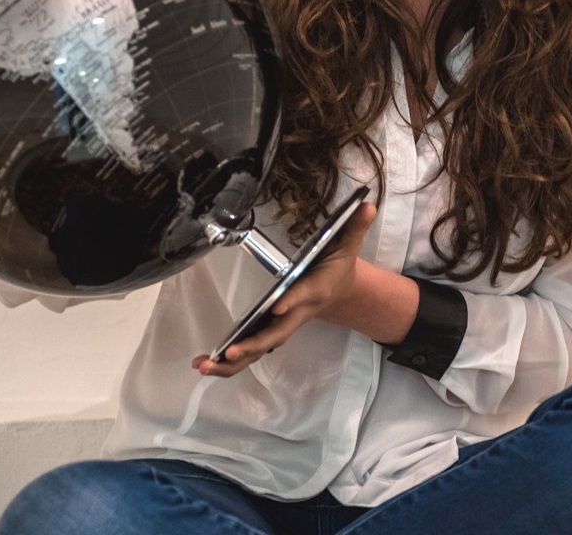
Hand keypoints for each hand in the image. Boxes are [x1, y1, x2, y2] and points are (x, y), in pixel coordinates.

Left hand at [191, 201, 376, 377]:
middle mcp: (297, 313)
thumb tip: (366, 204)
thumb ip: (354, 226)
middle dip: (252, 345)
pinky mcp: (273, 330)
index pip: (302, 296)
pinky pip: (252, 350)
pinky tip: (206, 363)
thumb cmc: (338, 267)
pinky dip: (230, 361)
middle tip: (229, 352)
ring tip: (204, 366)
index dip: (291, 301)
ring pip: (259, 349)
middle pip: (275, 335)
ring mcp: (284, 325)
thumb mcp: (348, 246)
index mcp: (314, 290)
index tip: (277, 305)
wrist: (340, 293)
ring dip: (233, 361)